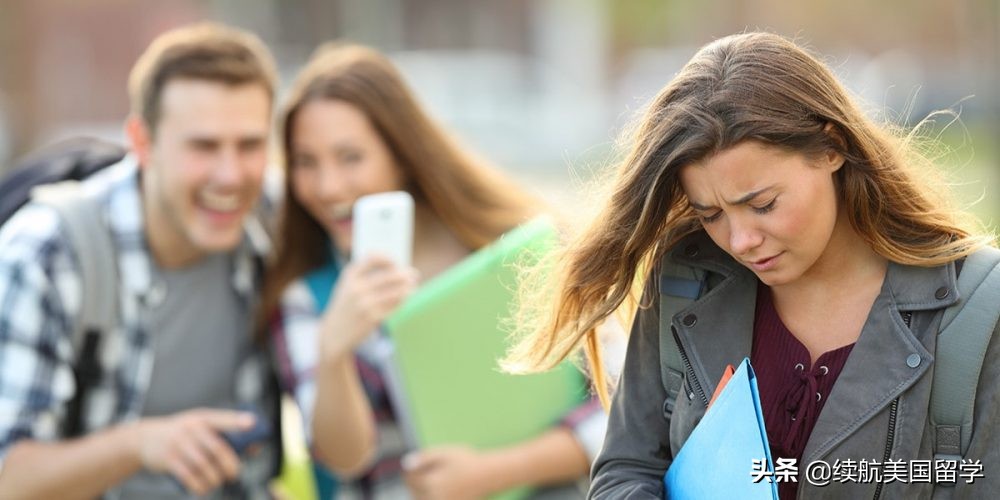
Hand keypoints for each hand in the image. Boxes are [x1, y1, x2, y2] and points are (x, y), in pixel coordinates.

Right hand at [134, 408, 255, 494]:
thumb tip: (254, 448)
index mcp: (202, 418)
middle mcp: (191, 428)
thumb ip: (223, 434)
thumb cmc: (183, 434)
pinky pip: (187, 476)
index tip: (252, 423)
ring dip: (215, 478)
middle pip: (216, 448)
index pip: (222, 418)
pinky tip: (204, 489)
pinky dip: (198, 486)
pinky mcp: (168, 460)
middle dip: (230, 465)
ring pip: (203, 465)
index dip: (237, 421)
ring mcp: (178, 444)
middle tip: (234, 474)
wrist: (145, 438)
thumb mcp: (199, 426)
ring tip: (217, 482)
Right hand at [320, 254, 418, 360]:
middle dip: (405, 274)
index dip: (388, 259)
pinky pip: (394, 306)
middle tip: (415, 274)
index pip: (373, 258)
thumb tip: (394, 267)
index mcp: (350, 276)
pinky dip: (402, 301)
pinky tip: (405, 298)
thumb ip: (365, 275)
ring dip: (408, 288)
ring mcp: (366, 304)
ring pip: (396, 292)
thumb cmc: (345, 306)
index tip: (397, 262)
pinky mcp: (373, 318)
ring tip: (414, 286)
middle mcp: (357, 288)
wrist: (333, 333)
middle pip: (390, 275)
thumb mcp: (347, 286)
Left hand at [403, 446, 495, 499]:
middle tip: (423, 473)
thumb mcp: (445, 453)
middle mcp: (434, 498)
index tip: (416, 464)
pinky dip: (430, 496)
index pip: (410, 479)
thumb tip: (404, 464)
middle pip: (413, 492)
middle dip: (414, 483)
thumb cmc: (467, 461)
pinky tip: (438, 490)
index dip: (410, 470)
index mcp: (431, 483)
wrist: (489, 475)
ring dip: (420, 493)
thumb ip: (424, 457)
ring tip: (431, 482)